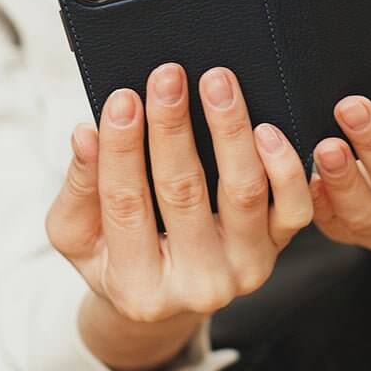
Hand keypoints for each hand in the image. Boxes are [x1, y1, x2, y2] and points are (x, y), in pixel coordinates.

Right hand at [46, 63, 311, 323]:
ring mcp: (244, 268)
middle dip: (172, 126)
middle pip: (183, 191)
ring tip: (217, 83)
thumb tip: (85, 134)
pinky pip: (293, 207)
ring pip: (243, 192)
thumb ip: (79, 185)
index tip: (122, 98)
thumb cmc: (116, 254)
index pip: (125, 203)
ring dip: (229, 130)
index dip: (122, 148)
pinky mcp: (278, 247)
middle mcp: (197, 286)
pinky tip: (266, 127)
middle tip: (167, 75)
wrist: (170, 295)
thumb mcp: (76, 233)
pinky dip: (285, 166)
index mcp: (137, 286)